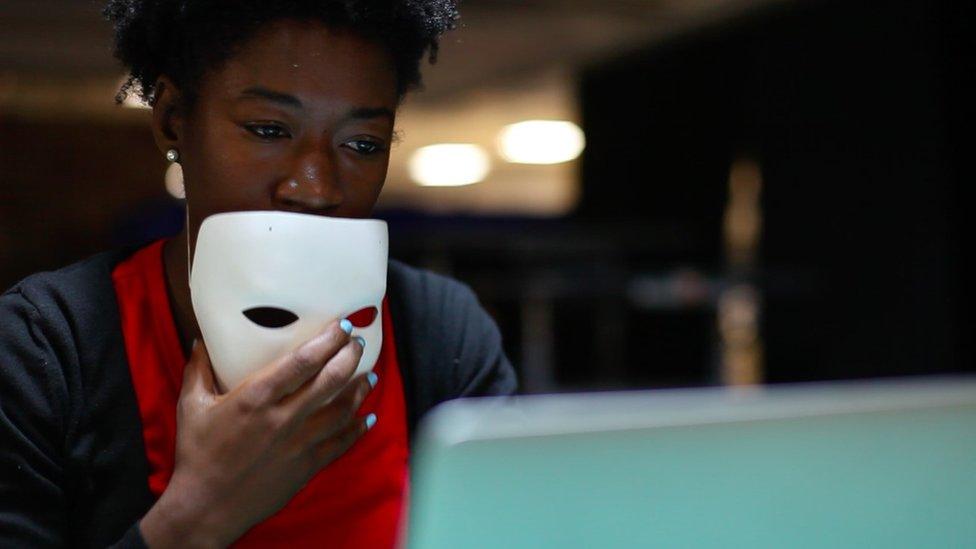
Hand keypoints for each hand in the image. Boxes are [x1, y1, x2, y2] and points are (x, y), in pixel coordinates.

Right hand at [139, 320, 375, 547]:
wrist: (206, 508)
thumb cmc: (196, 455)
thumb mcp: (192, 406)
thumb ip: (198, 370)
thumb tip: (200, 340)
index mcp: (255, 398)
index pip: (302, 361)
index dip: (327, 340)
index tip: (341, 326)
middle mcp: (283, 418)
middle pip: (330, 380)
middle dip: (350, 356)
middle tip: (358, 342)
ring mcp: (299, 443)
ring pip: (343, 410)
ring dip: (360, 389)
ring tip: (369, 374)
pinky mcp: (307, 466)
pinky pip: (341, 443)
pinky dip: (358, 428)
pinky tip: (368, 417)